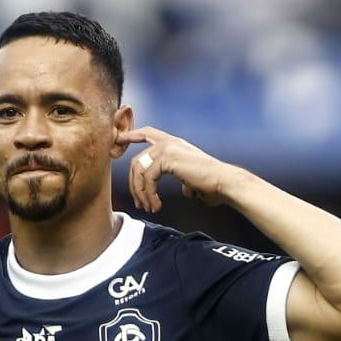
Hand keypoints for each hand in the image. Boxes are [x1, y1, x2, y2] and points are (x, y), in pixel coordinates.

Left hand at [116, 127, 239, 212]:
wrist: (223, 182)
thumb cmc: (211, 184)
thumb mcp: (191, 179)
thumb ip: (183, 179)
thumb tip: (184, 190)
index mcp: (174, 143)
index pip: (147, 133)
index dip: (131, 135)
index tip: (118, 139)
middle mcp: (168, 142)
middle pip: (136, 160)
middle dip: (134, 184)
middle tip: (139, 203)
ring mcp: (167, 148)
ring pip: (139, 170)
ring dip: (141, 192)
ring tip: (149, 208)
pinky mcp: (167, 158)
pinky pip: (147, 178)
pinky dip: (149, 194)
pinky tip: (156, 205)